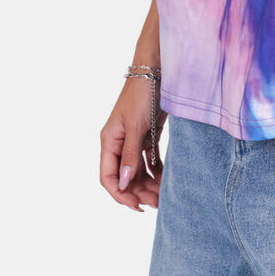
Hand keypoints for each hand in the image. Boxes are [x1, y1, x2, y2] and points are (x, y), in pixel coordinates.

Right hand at [100, 77, 167, 211]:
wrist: (158, 69)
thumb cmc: (142, 94)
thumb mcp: (136, 126)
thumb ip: (130, 155)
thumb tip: (124, 184)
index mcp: (110, 141)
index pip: (108, 177)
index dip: (120, 194)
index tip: (137, 206)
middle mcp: (119, 142)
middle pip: (125, 177)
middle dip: (139, 192)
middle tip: (158, 203)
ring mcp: (134, 139)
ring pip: (138, 170)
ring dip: (149, 184)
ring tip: (164, 195)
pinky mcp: (148, 134)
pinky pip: (150, 160)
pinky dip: (157, 171)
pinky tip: (166, 180)